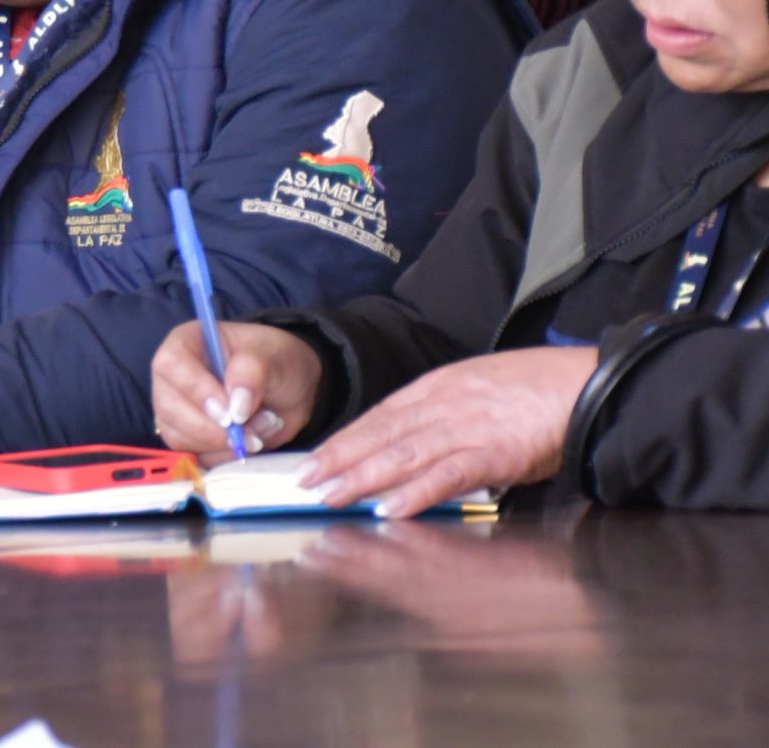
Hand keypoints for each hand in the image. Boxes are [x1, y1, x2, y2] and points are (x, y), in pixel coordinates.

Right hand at [150, 320, 323, 461]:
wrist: (290, 392)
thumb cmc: (277, 362)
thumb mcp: (275, 356)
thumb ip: (254, 371)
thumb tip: (236, 405)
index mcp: (187, 343)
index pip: (171, 364)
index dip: (196, 390)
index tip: (229, 414)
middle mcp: (173, 376)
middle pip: (168, 406)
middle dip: (209, 428)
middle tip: (249, 432)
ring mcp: (176, 409)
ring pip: (177, 436)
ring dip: (221, 444)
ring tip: (258, 432)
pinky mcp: (187, 437)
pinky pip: (193, 456)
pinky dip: (224, 456)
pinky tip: (249, 443)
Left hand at [300, 346, 597, 517]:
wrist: (587, 384)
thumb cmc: (540, 389)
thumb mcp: (481, 388)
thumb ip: (447, 411)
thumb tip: (416, 438)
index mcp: (440, 387)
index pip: (380, 415)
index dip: (346, 438)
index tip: (317, 456)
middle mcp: (444, 405)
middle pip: (381, 435)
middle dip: (339, 459)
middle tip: (305, 480)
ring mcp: (467, 428)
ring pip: (402, 455)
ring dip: (362, 478)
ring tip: (330, 495)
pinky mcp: (495, 453)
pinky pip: (447, 475)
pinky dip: (416, 492)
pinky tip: (390, 508)